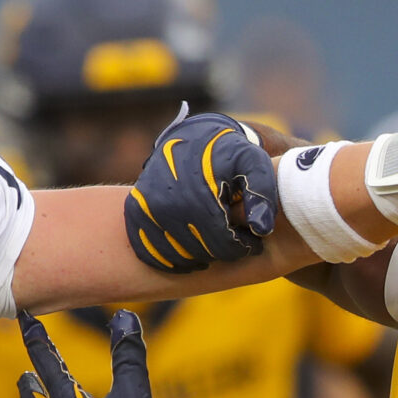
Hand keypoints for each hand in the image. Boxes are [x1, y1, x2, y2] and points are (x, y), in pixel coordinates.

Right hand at [123, 111, 278, 271]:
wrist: (192, 137)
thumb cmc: (227, 153)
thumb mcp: (252, 161)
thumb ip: (263, 191)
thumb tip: (260, 228)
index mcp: (196, 192)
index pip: (221, 241)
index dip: (241, 248)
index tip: (252, 243)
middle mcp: (166, 201)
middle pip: (200, 250)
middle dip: (223, 253)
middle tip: (236, 245)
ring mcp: (146, 208)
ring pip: (177, 255)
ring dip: (199, 257)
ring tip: (217, 246)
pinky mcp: (135, 212)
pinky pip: (152, 252)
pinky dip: (172, 260)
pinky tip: (192, 256)